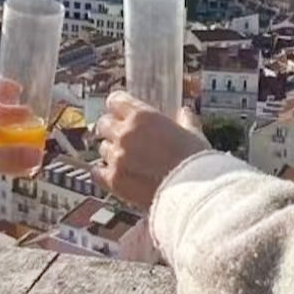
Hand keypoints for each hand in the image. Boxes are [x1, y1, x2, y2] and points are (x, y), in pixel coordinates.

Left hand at [92, 91, 209, 210]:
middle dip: (111, 128)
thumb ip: (185, 120)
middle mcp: (125, 134)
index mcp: (143, 116)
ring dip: (111, 151)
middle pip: (104, 123)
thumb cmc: (196, 162)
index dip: (118, 105)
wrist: (194, 193)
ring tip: (126, 160)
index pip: (115, 100)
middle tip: (121, 136)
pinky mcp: (114, 180)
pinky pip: (97, 172)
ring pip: (102, 148)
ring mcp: (117, 157)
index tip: (120, 110)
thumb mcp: (193, 133)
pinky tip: (112, 174)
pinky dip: (103, 172)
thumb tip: (184, 112)